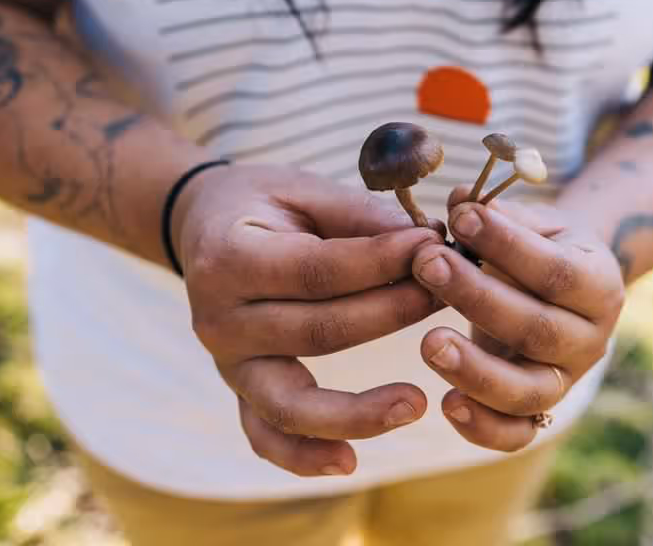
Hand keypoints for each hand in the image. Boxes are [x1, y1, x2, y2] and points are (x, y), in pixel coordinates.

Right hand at [172, 165, 444, 476]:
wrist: (202, 227)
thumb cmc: (264, 203)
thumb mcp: (304, 190)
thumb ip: (360, 216)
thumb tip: (428, 243)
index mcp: (229, 259)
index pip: (318, 271)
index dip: (382, 261)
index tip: (435, 247)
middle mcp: (219, 320)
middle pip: (317, 332)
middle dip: (391, 315)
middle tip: (450, 297)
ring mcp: (226, 364)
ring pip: (291, 401)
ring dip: (356, 409)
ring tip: (416, 404)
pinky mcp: (238, 391)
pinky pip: (266, 436)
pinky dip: (303, 457)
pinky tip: (349, 462)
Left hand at [410, 189, 624, 451]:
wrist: (565, 286)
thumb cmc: (539, 245)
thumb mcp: (531, 220)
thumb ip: (498, 214)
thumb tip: (460, 201)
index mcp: (599, 282)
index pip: (555, 270)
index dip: (508, 245)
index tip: (461, 218)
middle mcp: (592, 338)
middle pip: (538, 329)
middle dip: (478, 297)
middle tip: (427, 264)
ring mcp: (566, 379)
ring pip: (528, 390)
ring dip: (476, 369)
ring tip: (428, 342)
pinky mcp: (539, 410)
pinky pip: (515, 435)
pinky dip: (482, 427)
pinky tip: (445, 402)